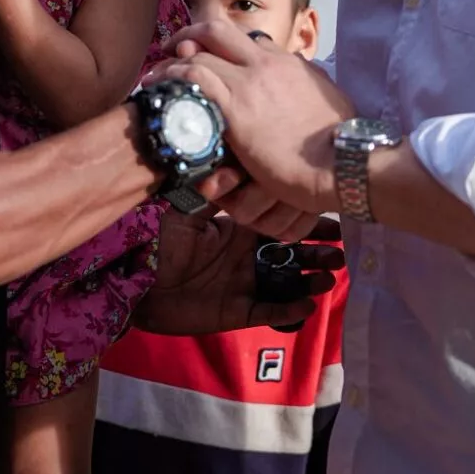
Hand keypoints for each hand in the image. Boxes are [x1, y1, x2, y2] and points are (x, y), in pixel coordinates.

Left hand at [136, 207, 342, 335]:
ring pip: (285, 283)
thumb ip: (214, 191)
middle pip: (291, 254)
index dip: (306, 222)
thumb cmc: (156, 240)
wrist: (132, 280)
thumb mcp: (185, 209)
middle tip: (341, 252)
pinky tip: (307, 304)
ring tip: (330, 277)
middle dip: (317, 252)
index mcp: (237, 229)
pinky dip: (287, 309)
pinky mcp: (235, 312)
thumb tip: (238, 162)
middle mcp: (245, 256)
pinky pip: (266, 311)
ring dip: (309, 280)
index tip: (332, 217)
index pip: (280, 223)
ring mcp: (242, 285)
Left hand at [152, 22, 352, 218]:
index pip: (250, 41)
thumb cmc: (341, 143)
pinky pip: (194, 79)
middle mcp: (267, 63)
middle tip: (175, 48)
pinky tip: (160, 89)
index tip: (212, 55)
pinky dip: (172, 78)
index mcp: (290, 63)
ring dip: (173, 60)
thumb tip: (308, 84)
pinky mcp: (235, 107)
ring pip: (199, 51)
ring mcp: (250, 82)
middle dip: (192, 34)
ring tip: (156, 75)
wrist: (342, 162)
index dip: (225, 46)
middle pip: (219, 31)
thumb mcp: (330, 102)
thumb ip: (312, 88)